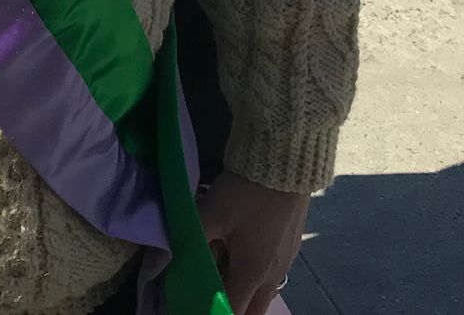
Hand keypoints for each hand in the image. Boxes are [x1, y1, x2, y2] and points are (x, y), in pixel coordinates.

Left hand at [198, 172, 308, 314]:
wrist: (285, 164)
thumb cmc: (245, 193)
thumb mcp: (210, 215)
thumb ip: (190, 242)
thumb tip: (171, 262)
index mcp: (252, 274)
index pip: (232, 312)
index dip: (213, 312)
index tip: (196, 303)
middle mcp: (272, 276)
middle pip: (252, 311)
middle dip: (232, 309)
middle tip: (211, 296)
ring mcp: (285, 262)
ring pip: (263, 294)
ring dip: (244, 293)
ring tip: (221, 275)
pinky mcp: (291, 247)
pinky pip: (271, 275)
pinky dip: (254, 277)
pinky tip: (240, 256)